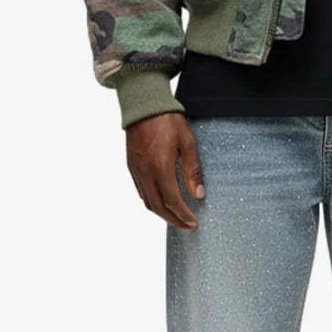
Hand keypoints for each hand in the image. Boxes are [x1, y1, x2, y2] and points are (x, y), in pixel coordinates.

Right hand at [125, 112, 205, 230]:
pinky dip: (152, 201)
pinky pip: (141, 191)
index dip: (183, 215)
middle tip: (187, 226)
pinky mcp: (131, 166)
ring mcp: (136, 170)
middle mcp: (145, 172)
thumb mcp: (188, 143)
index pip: (172, 201)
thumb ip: (193, 171)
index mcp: (160, 167)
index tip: (194, 222)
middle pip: (158, 206)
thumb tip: (199, 195)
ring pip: (147, 201)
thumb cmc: (168, 120)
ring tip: (176, 218)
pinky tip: (162, 202)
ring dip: (162, 213)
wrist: (144, 105)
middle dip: (173, 220)